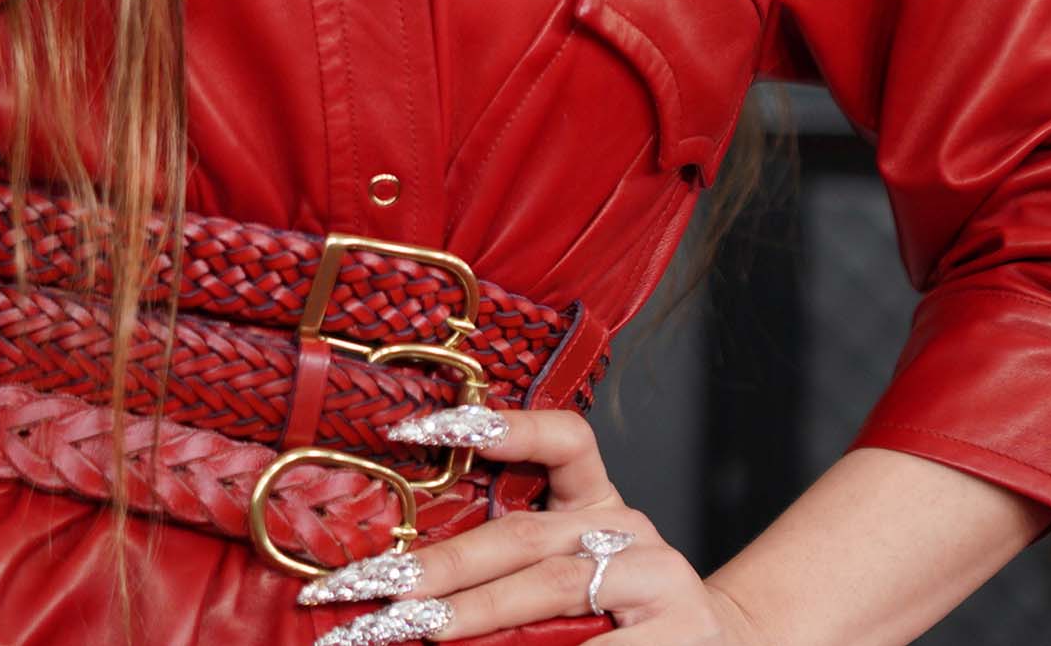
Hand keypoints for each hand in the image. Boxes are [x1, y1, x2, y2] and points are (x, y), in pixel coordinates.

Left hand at [299, 406, 777, 642]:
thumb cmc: (622, 622)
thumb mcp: (568, 577)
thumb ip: (506, 568)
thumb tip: (407, 585)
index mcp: (599, 502)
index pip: (562, 440)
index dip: (498, 426)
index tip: (415, 428)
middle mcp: (631, 529)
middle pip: (528, 534)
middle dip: (444, 563)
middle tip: (376, 587)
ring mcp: (656, 580)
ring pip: (554, 585)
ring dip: (477, 611)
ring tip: (419, 629)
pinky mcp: (674, 635)